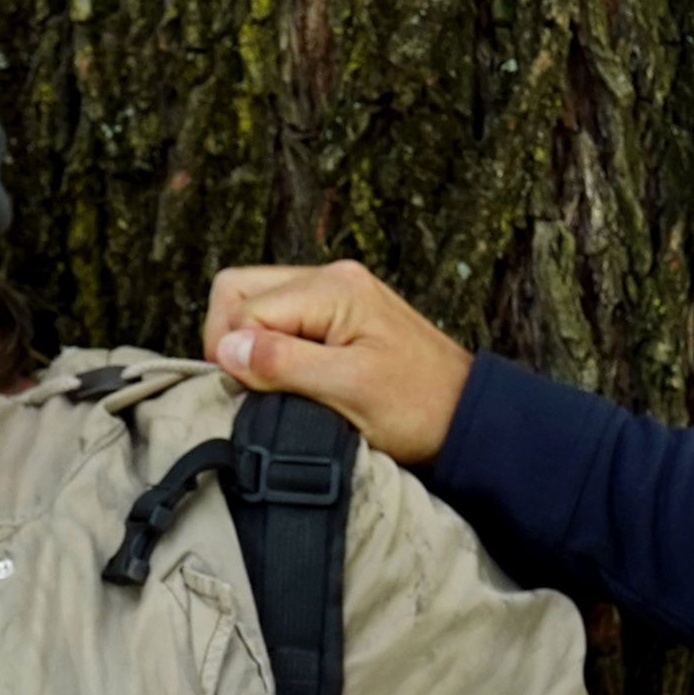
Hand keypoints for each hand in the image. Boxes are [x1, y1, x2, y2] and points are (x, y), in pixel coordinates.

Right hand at [203, 258, 474, 465]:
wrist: (465, 415)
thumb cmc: (417, 408)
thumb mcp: (349, 391)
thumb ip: (285, 365)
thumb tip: (228, 349)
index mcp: (333, 289)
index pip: (243, 308)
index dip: (235, 355)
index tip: (254, 396)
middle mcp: (330, 278)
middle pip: (238, 290)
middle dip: (231, 340)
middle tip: (250, 388)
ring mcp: (333, 293)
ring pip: (254, 303)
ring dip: (251, 345)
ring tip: (271, 386)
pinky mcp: (337, 314)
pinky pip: (279, 318)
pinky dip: (271, 348)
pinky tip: (289, 379)